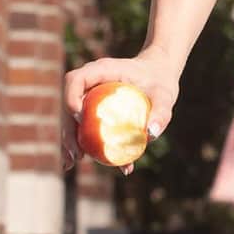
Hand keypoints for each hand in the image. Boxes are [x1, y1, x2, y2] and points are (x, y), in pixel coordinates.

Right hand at [61, 50, 179, 172]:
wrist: (157, 75)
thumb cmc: (160, 81)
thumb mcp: (165, 95)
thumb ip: (161, 112)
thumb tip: (151, 134)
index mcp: (103, 70)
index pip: (76, 79)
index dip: (71, 97)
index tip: (79, 118)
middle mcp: (91, 82)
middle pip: (69, 103)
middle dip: (68, 129)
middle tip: (76, 154)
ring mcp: (89, 95)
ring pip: (72, 117)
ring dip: (69, 140)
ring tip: (72, 162)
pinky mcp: (93, 108)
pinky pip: (83, 125)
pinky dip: (80, 142)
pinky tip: (79, 161)